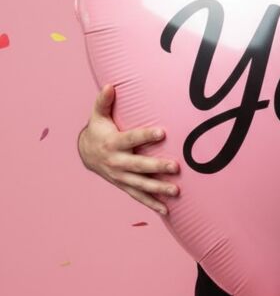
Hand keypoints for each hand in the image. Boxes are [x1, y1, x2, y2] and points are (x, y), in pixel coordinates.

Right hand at [78, 84, 180, 216]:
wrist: (86, 153)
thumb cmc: (98, 130)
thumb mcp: (98, 115)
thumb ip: (104, 101)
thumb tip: (110, 85)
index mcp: (113, 143)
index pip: (132, 139)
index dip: (146, 135)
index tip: (162, 132)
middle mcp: (117, 162)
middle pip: (139, 165)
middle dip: (157, 167)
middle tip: (176, 166)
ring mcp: (120, 176)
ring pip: (141, 184)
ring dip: (158, 189)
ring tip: (176, 191)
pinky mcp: (123, 185)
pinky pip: (138, 196)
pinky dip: (152, 204)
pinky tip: (167, 210)